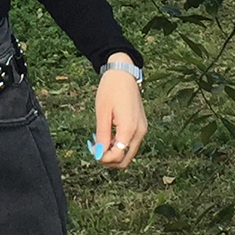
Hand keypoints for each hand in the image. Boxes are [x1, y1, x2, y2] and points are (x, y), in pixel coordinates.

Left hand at [93, 53, 146, 169]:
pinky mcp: (140, 128)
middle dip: (108, 160)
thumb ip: (102, 136)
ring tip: (100, 140)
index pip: (117, 156)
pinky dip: (118, 147)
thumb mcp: (102, 113)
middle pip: (124, 161)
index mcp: (129, 128)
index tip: (92, 148)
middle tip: (95, 148)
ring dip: (113, 154)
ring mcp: (142, 130)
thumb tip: (99, 155)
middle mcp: (139, 132)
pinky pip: (129, 145)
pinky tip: (108, 136)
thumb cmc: (111, 89)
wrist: (124, 74)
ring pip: (127, 155)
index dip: (102, 158)